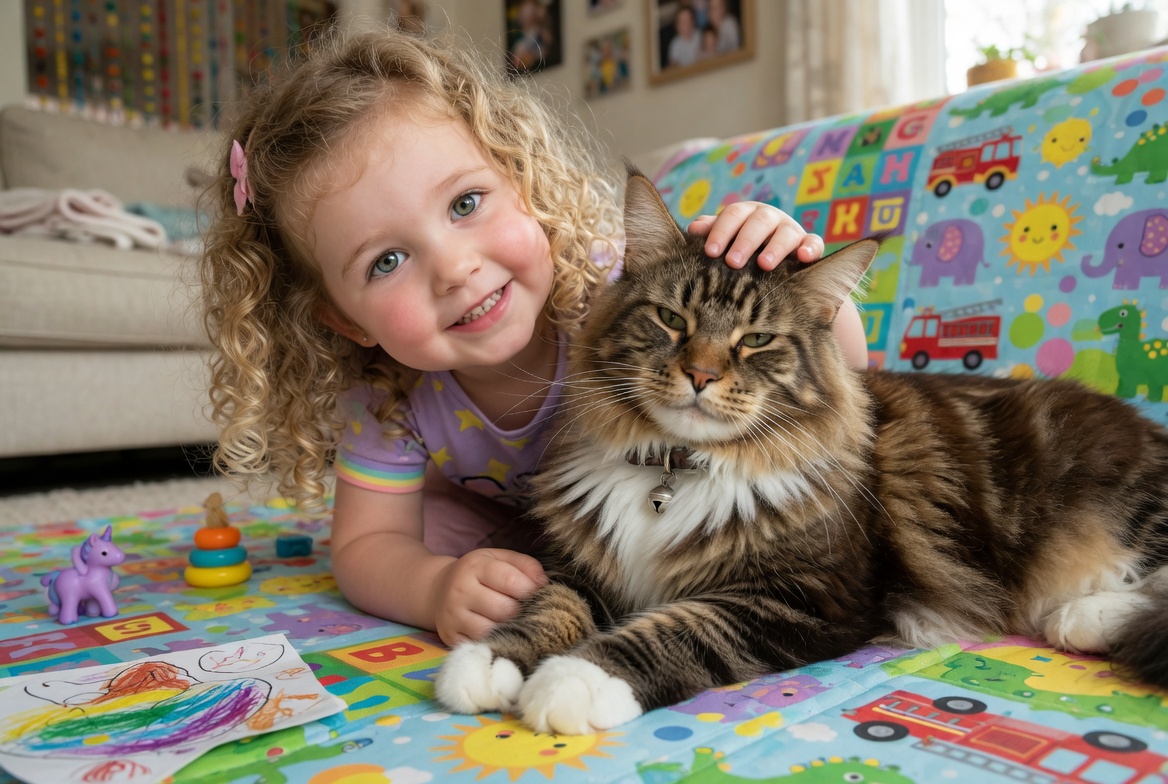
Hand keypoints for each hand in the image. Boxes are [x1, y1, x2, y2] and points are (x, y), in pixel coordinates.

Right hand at [431, 548, 546, 645]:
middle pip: (504, 609)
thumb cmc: (477, 574)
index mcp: (474, 567)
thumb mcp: (498, 559)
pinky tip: (500, 633)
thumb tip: (543, 583)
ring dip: (510, 629)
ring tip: (514, 622)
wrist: (437, 590)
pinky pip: (480, 644)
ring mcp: (453, 616)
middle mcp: (460, 590)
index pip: (510, 580)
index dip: (530, 589)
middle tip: (527, 611)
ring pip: (492, 630)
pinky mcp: (450, 636)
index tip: (539, 594)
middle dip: (522, 611)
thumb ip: (525, 565)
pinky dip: (495, 641)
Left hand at [688, 202, 823, 269]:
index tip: (710, 252)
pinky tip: (803, 258)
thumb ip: (711, 232)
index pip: (733, 215)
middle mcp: (769, 217)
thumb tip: (694, 228)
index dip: (721, 231)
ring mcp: (791, 229)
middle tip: (732, 262)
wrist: (772, 259)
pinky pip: (814, 243)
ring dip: (775, 247)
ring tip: (764, 264)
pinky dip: (810, 248)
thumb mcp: (725, 239)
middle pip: (758, 222)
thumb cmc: (740, 248)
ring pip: (786, 232)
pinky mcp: (809, 244)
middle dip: (745, 241)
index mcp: (746, 213)